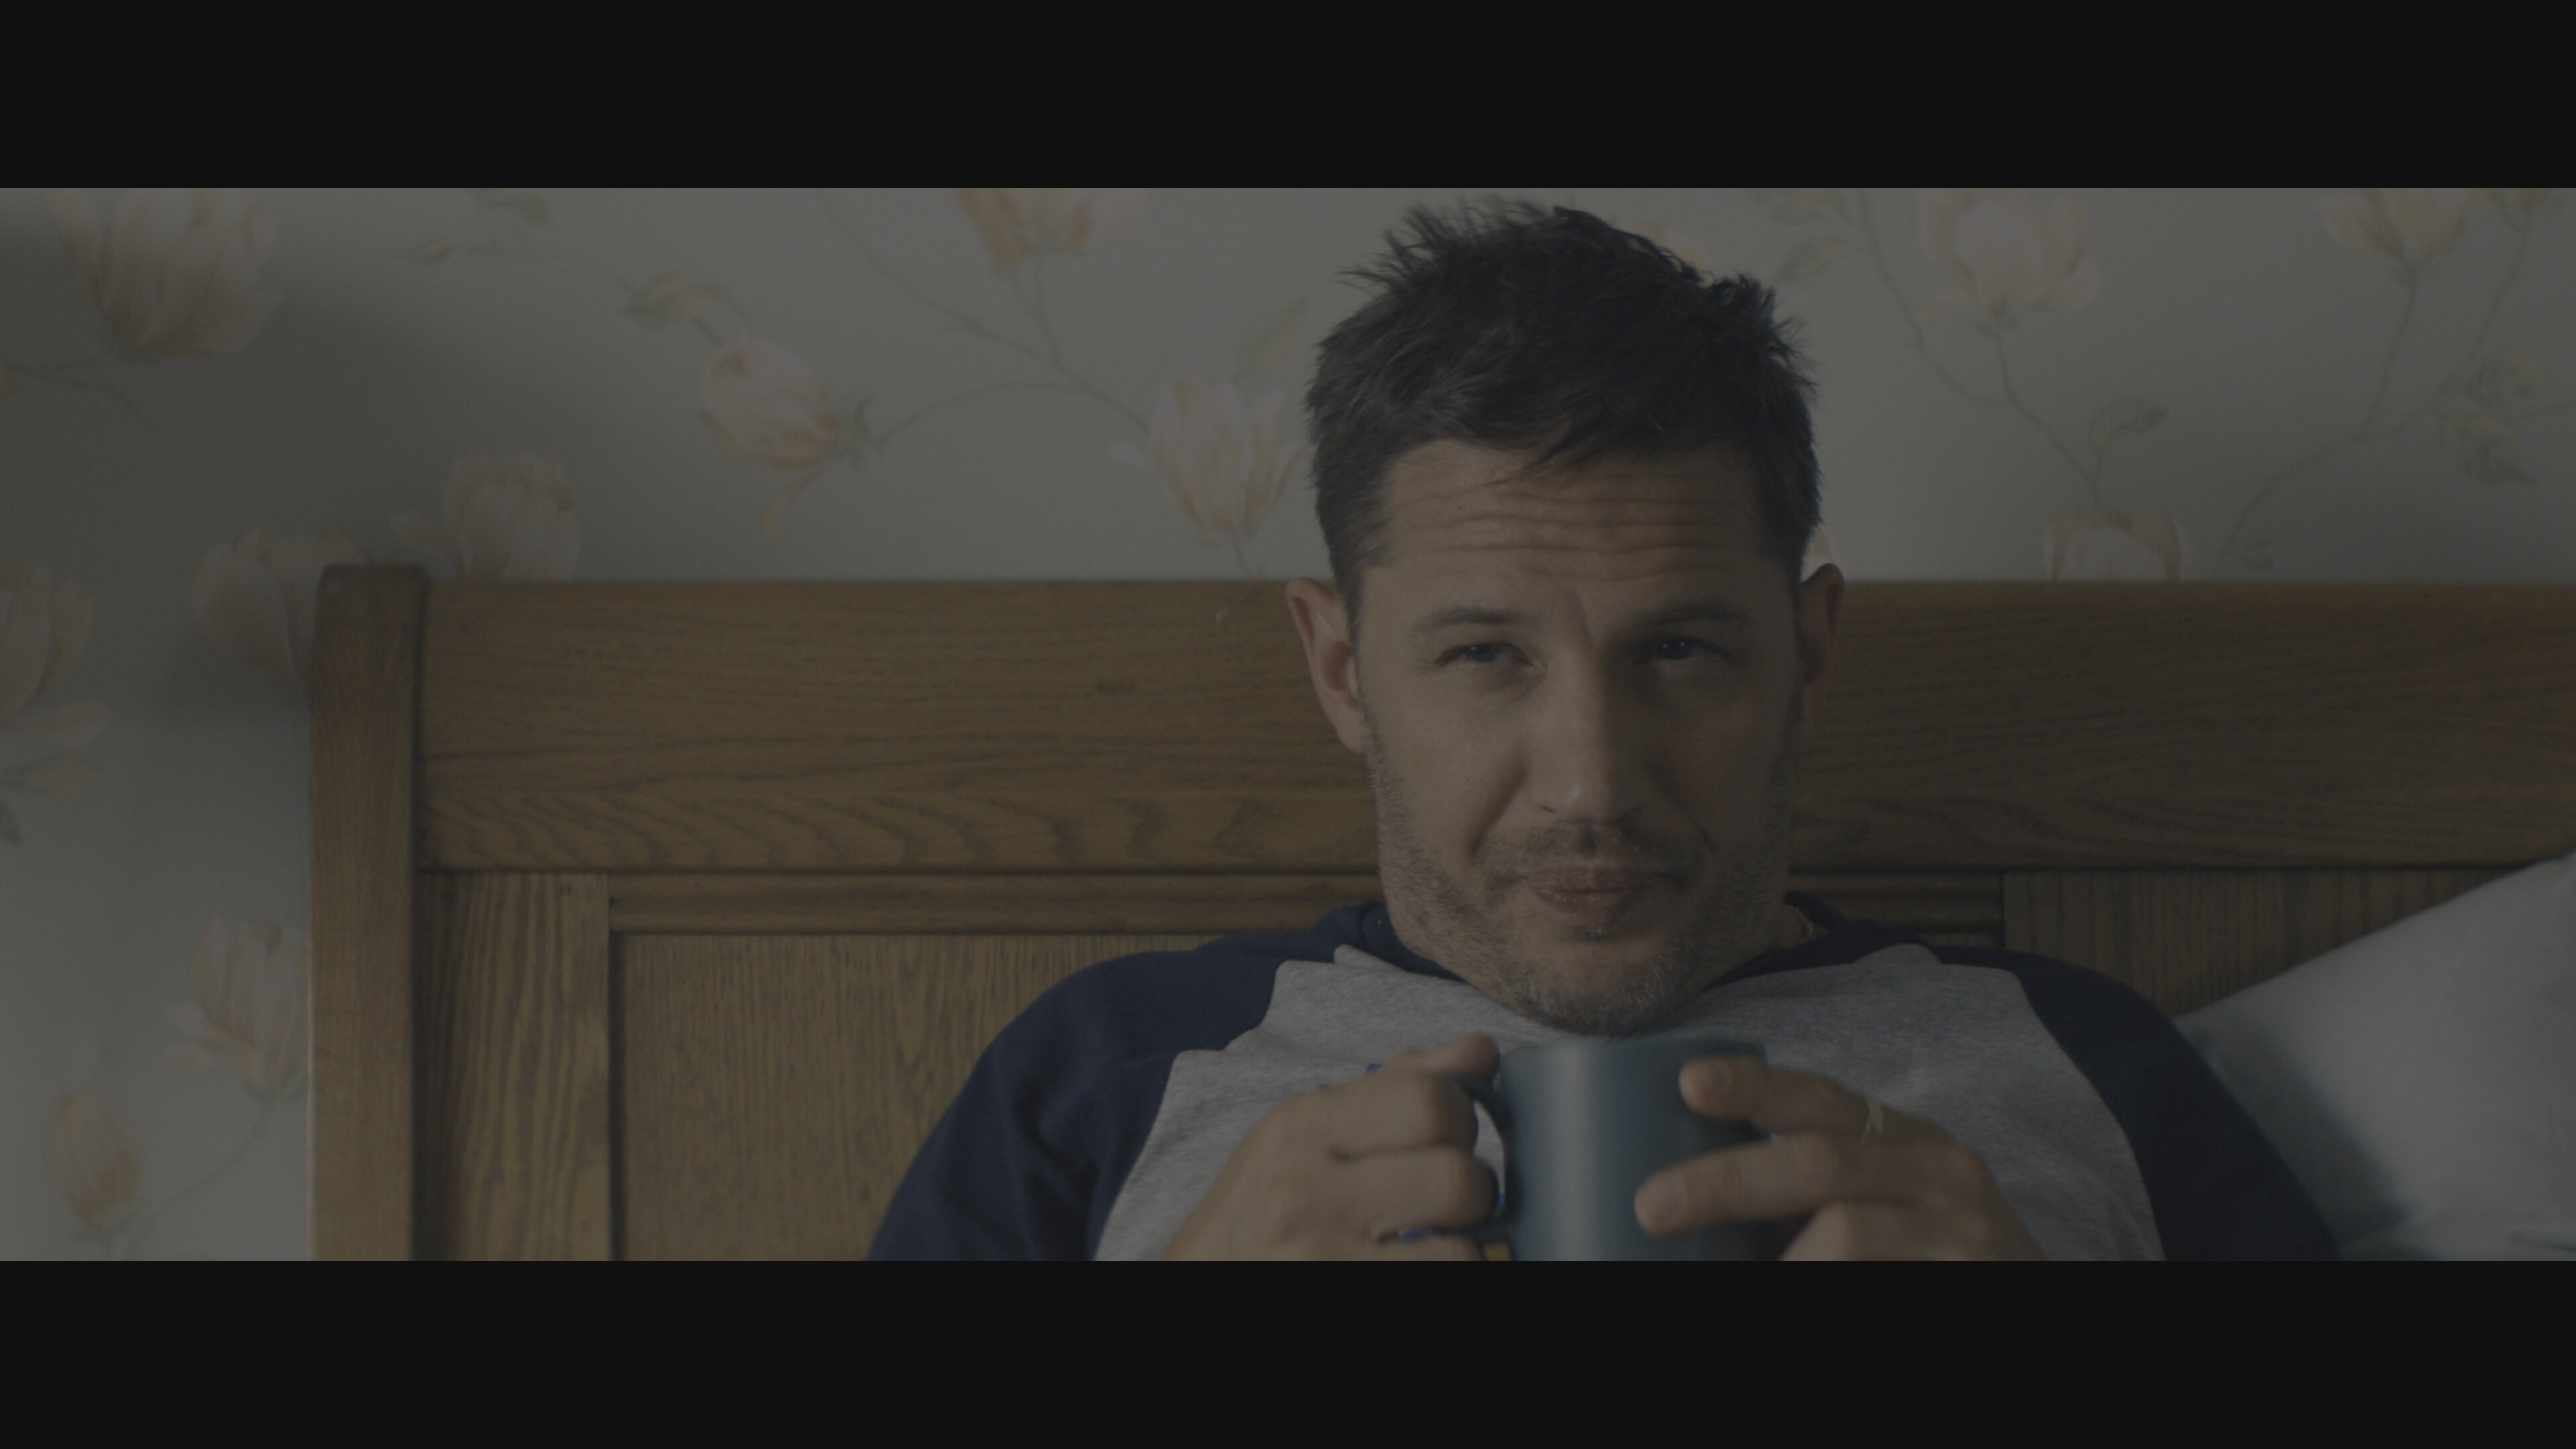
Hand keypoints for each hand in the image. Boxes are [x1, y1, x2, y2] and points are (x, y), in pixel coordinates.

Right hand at [1160, 1033, 1501, 1259]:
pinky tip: (1401, 1270)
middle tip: (1442, 1209)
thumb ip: (1392, 1089)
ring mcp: (1315, 1260)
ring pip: (1460, 1253)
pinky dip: (1433, 1278)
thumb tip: (1481, 1050)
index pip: (1430, 1099)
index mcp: (1299, 1127)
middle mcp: (1302, 1191)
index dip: (1459, 1122)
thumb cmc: (1257, 1215)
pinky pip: (1438, 1285)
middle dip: (1468, 1196)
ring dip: (1455, 1254)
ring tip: (1420, 1250)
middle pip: (1458, 1177)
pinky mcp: (1336, 1297)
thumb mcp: (1302, 1138)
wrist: (1198, 1281)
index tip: (1442, 1143)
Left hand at [1633, 1057, 2045, 1259]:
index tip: (1690, 1084)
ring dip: (1773, 1256)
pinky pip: (1873, 1276)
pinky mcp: (1969, 1277)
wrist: (2029, 1291)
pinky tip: (1780, 1279)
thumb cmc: (1931, 1250)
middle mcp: (1939, 1170)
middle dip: (1728, 1180)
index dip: (1756, 1087)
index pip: (1824, 1099)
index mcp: (1905, 1138)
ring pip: (1844, 1232)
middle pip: (1820, 1161)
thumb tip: (1690, 1192)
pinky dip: (1807, 1276)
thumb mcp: (1886, 1199)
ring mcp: (1961, 1229)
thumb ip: (1812, 1186)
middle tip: (1654, 1205)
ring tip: (1705, 1272)